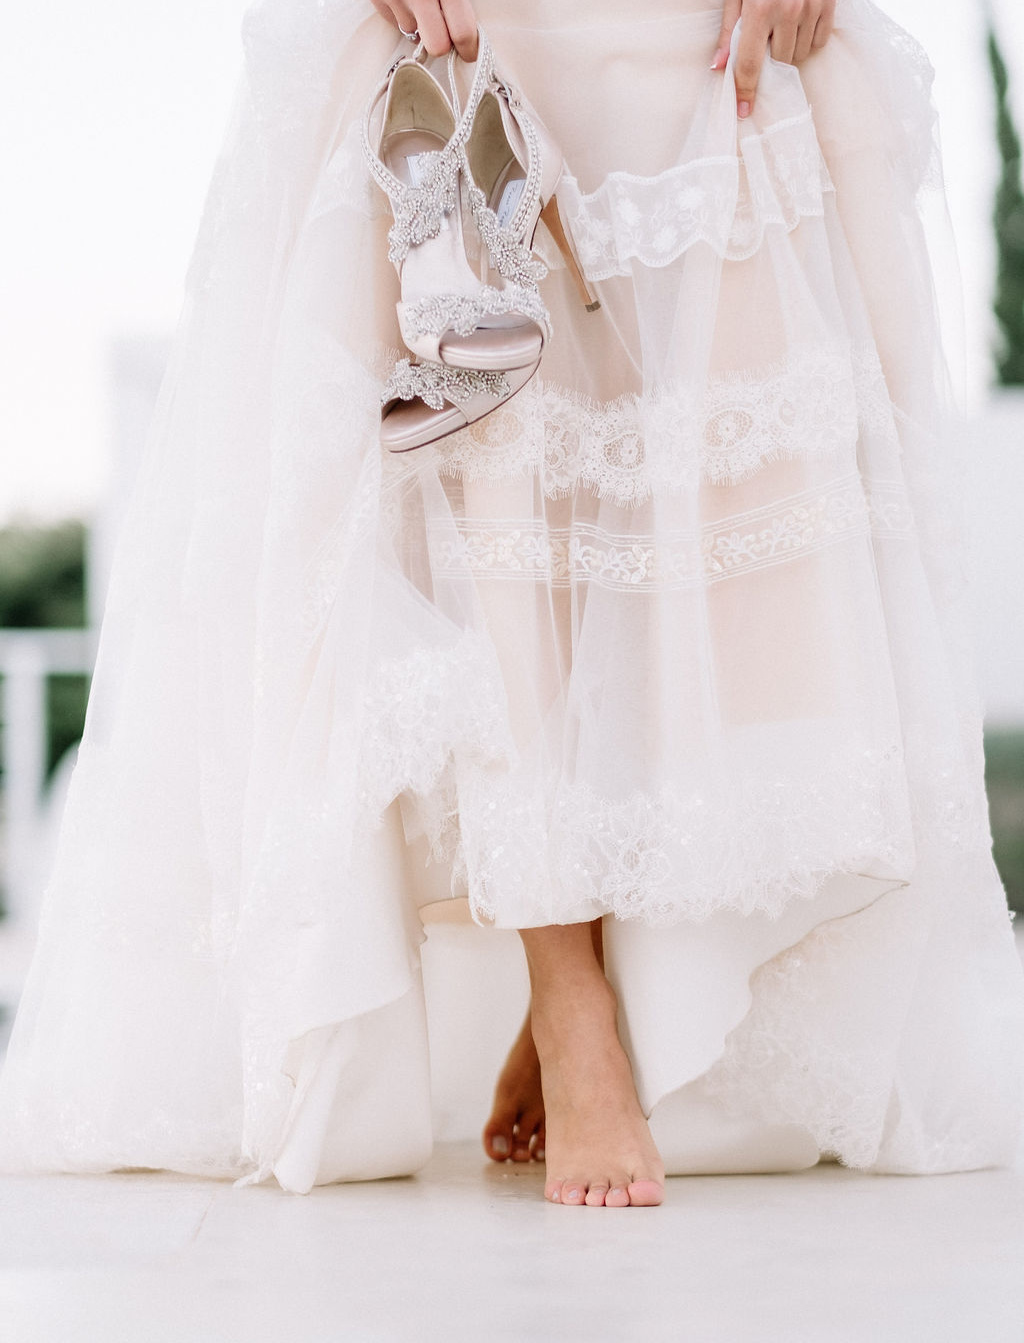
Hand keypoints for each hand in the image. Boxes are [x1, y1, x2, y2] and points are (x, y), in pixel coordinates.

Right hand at [371, 0, 478, 60]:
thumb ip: (459, 3)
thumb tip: (470, 31)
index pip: (462, 32)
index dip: (470, 47)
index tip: (470, 51)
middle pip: (436, 46)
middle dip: (443, 43)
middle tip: (446, 31)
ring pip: (413, 35)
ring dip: (420, 25)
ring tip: (421, 2)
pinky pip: (395, 21)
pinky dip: (403, 13)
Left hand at [710, 0, 835, 118]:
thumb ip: (729, 30)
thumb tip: (718, 67)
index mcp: (760, 10)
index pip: (750, 64)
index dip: (745, 90)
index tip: (744, 111)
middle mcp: (788, 11)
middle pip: (778, 62)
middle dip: (770, 58)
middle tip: (767, 37)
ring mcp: (812, 8)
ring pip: (799, 54)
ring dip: (789, 49)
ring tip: (783, 25)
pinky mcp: (829, 4)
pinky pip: (819, 41)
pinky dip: (808, 38)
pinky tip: (800, 22)